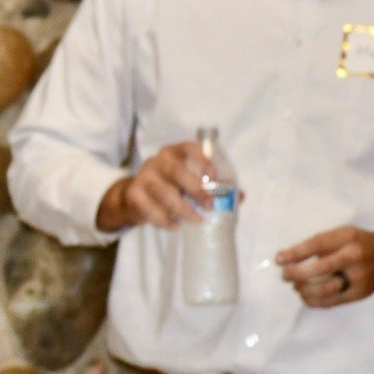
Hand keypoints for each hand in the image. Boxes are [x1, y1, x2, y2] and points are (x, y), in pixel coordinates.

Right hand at [97, 141, 216, 231]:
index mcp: (174, 152)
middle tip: (209, 206)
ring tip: (196, 220)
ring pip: (163, 192)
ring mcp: (143, 176)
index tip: (213, 176)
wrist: (134, 198)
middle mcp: (157, 161)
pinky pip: (150, 208)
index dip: (202, 159)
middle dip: (195, 189)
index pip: (188, 148)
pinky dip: (164, 220)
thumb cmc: (169, 187)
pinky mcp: (133, 194)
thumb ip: (213, 187)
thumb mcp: (188, 182)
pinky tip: (175, 225)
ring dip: (182, 208)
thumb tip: (239, 196)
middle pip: (176, 171)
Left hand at [275, 226, 373, 307]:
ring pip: (326, 288)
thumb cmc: (356, 243)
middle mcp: (356, 257)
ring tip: (296, 286)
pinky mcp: (360, 293)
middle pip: (322, 268)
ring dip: (305, 289)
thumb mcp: (341, 234)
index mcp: (348, 237)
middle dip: (298, 273)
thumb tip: (286, 258)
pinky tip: (305, 297)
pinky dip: (315, 301)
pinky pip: (333, 301)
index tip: (278, 259)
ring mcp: (360, 277)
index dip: (296, 253)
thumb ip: (319, 244)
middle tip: (285, 276)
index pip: (318, 244)